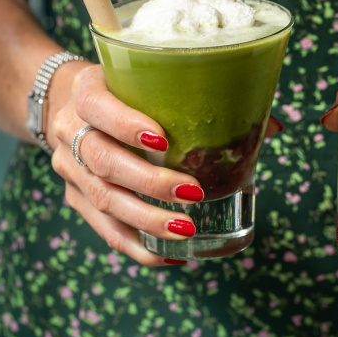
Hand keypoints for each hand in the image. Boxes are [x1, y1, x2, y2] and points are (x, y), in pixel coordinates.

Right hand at [49, 65, 204, 266]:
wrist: (66, 102)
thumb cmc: (123, 90)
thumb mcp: (146, 80)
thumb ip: (199, 99)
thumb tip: (271, 126)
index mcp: (86, 92)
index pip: (97, 107)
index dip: (126, 125)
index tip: (163, 141)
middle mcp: (70, 131)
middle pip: (103, 162)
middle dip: (150, 182)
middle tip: (193, 194)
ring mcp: (70, 169)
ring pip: (103, 200)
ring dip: (147, 219)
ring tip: (187, 229)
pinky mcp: (76, 198)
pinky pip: (105, 230)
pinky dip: (139, 246)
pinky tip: (171, 256)